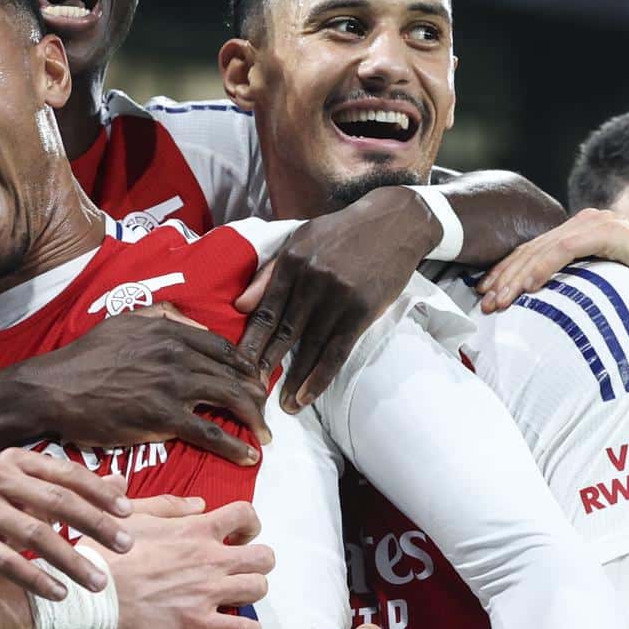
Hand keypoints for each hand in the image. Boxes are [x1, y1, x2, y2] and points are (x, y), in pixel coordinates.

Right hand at [0, 447, 132, 600]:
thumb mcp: (28, 498)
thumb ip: (70, 491)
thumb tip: (121, 484)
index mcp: (14, 461)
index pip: (66, 474)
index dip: (99, 493)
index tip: (129, 514)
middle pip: (57, 501)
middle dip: (96, 525)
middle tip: (126, 546)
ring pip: (36, 534)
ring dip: (72, 561)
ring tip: (98, 582)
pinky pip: (8, 562)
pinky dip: (37, 579)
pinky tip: (61, 593)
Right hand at [12, 302, 270, 465]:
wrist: (55, 389)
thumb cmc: (84, 359)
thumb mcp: (123, 322)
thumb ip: (159, 316)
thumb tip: (189, 321)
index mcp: (169, 330)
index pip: (223, 348)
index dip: (245, 366)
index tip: (253, 380)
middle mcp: (177, 353)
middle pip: (234, 373)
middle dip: (256, 395)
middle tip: (264, 411)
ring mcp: (173, 385)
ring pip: (230, 399)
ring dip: (255, 419)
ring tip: (264, 435)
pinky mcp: (163, 417)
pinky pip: (211, 432)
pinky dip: (236, 445)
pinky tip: (249, 454)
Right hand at [109, 499, 274, 628]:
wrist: (89, 593)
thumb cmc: (105, 552)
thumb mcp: (132, 514)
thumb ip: (169, 505)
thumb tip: (199, 503)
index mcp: (195, 529)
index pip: (246, 515)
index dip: (249, 525)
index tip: (238, 536)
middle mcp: (209, 559)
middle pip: (264, 557)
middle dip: (256, 561)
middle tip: (236, 568)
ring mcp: (207, 593)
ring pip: (259, 589)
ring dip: (250, 592)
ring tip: (233, 596)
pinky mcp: (198, 624)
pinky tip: (236, 628)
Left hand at [237, 185, 435, 410]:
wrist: (393, 223)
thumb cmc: (341, 232)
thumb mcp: (301, 239)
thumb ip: (270, 272)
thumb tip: (240, 304)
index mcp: (292, 262)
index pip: (264, 310)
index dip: (250, 341)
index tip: (235, 365)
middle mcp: (312, 280)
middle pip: (283, 331)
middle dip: (264, 364)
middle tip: (248, 392)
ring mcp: (338, 298)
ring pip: (309, 346)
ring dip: (294, 378)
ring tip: (280, 405)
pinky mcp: (361, 312)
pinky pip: (336, 351)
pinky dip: (320, 377)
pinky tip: (306, 396)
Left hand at [479, 209, 628, 313]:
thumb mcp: (596, 287)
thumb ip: (570, 285)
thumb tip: (535, 304)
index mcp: (580, 232)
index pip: (533, 250)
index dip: (506, 271)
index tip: (484, 294)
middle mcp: (586, 221)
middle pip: (533, 248)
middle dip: (504, 275)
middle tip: (483, 300)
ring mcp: (598, 223)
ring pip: (545, 248)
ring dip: (518, 275)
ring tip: (500, 299)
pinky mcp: (610, 232)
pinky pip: (567, 249)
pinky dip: (545, 266)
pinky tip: (529, 287)